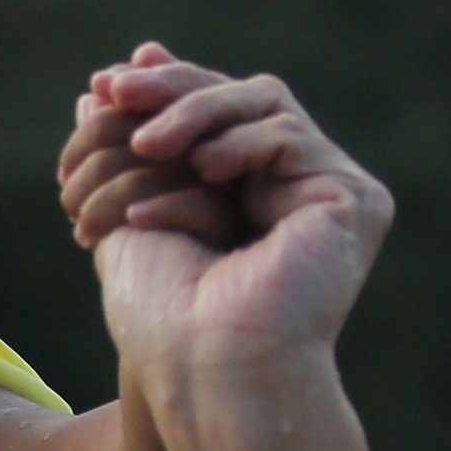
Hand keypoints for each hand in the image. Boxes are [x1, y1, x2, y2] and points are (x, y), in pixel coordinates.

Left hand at [61, 49, 391, 401]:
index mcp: (250, 202)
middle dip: (175, 88)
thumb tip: (95, 93)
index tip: (106, 82)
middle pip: (243, 100)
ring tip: (146, 145)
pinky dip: (238, 143)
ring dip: (195, 112)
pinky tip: (205, 171)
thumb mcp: (131, 217)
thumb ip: (126, 155)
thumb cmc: (165, 322)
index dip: (169, 89)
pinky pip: (290, 134)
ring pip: (265, 103)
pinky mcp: (354, 201)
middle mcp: (294, 193)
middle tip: (116, 88)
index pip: (215, 120)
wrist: (207, 368)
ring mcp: (328, 195)